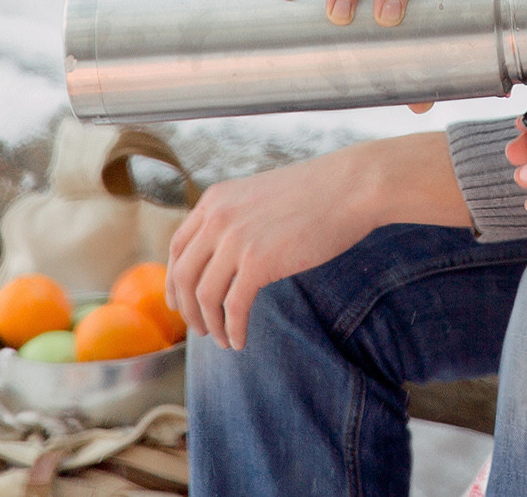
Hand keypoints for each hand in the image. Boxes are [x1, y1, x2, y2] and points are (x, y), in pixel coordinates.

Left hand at [167, 134, 467, 347]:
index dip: (174, 281)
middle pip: (184, 275)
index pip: (177, 247)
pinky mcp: (258, 262)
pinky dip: (233, 329)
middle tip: (200, 328)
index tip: (179, 302)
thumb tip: (226, 255)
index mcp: (215, 199)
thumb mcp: (261, 197)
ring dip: (210, 324)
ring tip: (223, 339)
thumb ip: (237, 219)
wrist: (352, 186)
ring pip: (204, 295)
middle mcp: (217, 217)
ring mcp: (235, 239)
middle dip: (187, 308)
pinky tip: (240, 341)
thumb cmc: (318, 193)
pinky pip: (233, 307)